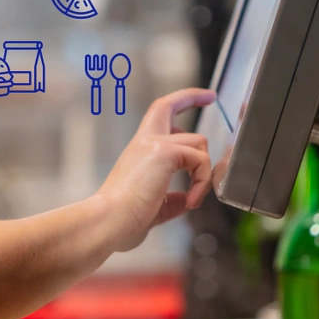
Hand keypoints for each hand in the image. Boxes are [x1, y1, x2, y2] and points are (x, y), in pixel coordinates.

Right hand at [95, 88, 215, 251]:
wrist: (108, 222)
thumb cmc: (120, 221)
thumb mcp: (152, 209)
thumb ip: (169, 201)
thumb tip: (183, 200)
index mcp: (139, 152)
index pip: (158, 118)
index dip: (178, 105)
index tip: (199, 100)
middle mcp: (144, 142)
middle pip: (168, 104)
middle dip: (192, 96)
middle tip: (211, 97)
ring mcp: (154, 144)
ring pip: (198, 142)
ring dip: (205, 173)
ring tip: (193, 200)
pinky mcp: (164, 152)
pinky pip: (200, 160)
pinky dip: (202, 183)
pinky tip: (190, 202)